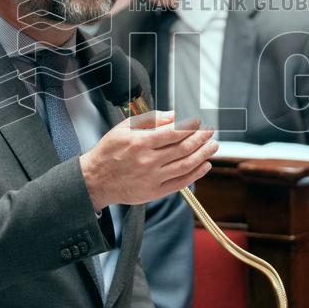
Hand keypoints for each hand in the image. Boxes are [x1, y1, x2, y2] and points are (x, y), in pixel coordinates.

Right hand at [80, 111, 215, 210]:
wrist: (95, 180)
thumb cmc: (109, 152)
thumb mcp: (123, 128)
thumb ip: (149, 120)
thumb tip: (173, 115)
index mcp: (140, 143)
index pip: (173, 133)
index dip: (190, 127)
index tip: (198, 123)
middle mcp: (148, 161)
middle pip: (183, 148)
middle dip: (201, 139)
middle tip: (210, 132)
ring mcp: (152, 178)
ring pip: (185, 165)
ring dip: (203, 155)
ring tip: (213, 147)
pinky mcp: (154, 192)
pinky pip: (180, 183)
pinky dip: (196, 174)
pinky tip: (204, 165)